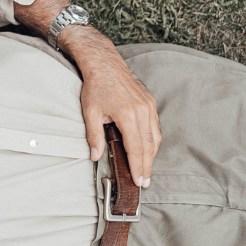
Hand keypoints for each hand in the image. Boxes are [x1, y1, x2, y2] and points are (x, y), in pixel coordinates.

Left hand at [61, 27, 161, 186]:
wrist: (105, 63)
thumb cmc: (96, 86)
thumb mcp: (90, 112)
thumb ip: (94, 136)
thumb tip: (95, 157)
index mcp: (128, 115)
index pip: (137, 148)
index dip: (138, 166)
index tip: (140, 181)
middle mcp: (143, 111)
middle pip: (149, 146)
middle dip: (147, 166)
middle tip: (145, 182)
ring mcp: (149, 106)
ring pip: (155, 137)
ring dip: (152, 155)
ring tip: (147, 170)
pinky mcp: (150, 102)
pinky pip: (155, 126)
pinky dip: (153, 140)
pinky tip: (148, 149)